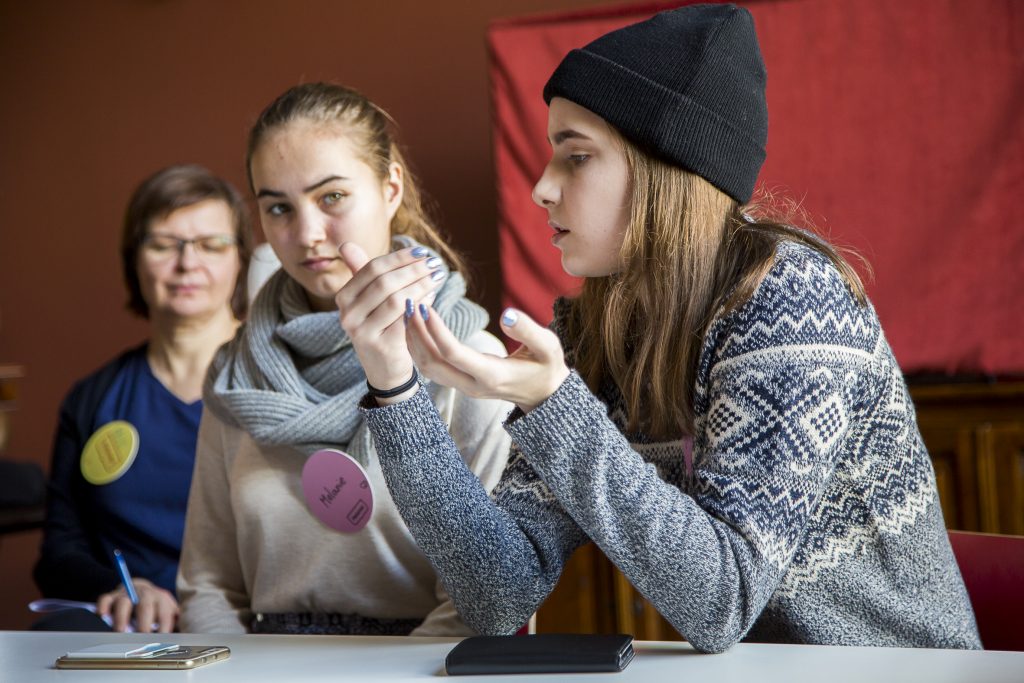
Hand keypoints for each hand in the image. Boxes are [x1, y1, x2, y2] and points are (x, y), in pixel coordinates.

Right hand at [96, 578, 177, 632]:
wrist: (141, 588)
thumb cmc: (156, 606)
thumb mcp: (170, 612)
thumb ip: (176, 624)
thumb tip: (182, 638)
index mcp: (162, 599)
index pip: (165, 613)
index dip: (164, 628)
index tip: (161, 642)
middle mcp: (145, 594)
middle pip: (145, 606)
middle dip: (144, 624)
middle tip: (141, 639)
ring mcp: (127, 594)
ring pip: (124, 602)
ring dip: (122, 618)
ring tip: (120, 632)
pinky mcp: (112, 596)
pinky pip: (105, 599)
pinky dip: (103, 607)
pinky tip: (103, 617)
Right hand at [336, 242, 444, 400]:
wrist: (385, 369)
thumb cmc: (381, 327)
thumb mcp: (369, 300)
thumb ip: (361, 272)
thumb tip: (346, 244)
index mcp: (344, 298)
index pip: (373, 268)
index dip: (400, 257)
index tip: (423, 252)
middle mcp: (347, 315)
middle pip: (385, 282)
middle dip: (414, 270)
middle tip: (435, 264)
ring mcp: (362, 332)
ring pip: (396, 299)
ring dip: (421, 285)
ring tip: (437, 278)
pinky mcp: (381, 346)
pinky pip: (406, 319)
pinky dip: (421, 305)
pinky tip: (433, 297)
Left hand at [406, 305, 569, 412]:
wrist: (545, 395)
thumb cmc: (547, 367)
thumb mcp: (548, 347)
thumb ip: (529, 330)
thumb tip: (507, 314)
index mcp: (492, 375)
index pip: (453, 353)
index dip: (435, 330)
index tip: (426, 307)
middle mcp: (473, 385)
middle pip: (432, 363)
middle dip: (416, 334)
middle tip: (409, 305)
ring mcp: (464, 387)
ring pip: (427, 368)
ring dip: (414, 341)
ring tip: (409, 312)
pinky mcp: (460, 384)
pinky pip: (432, 368)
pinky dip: (420, 347)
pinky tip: (418, 326)